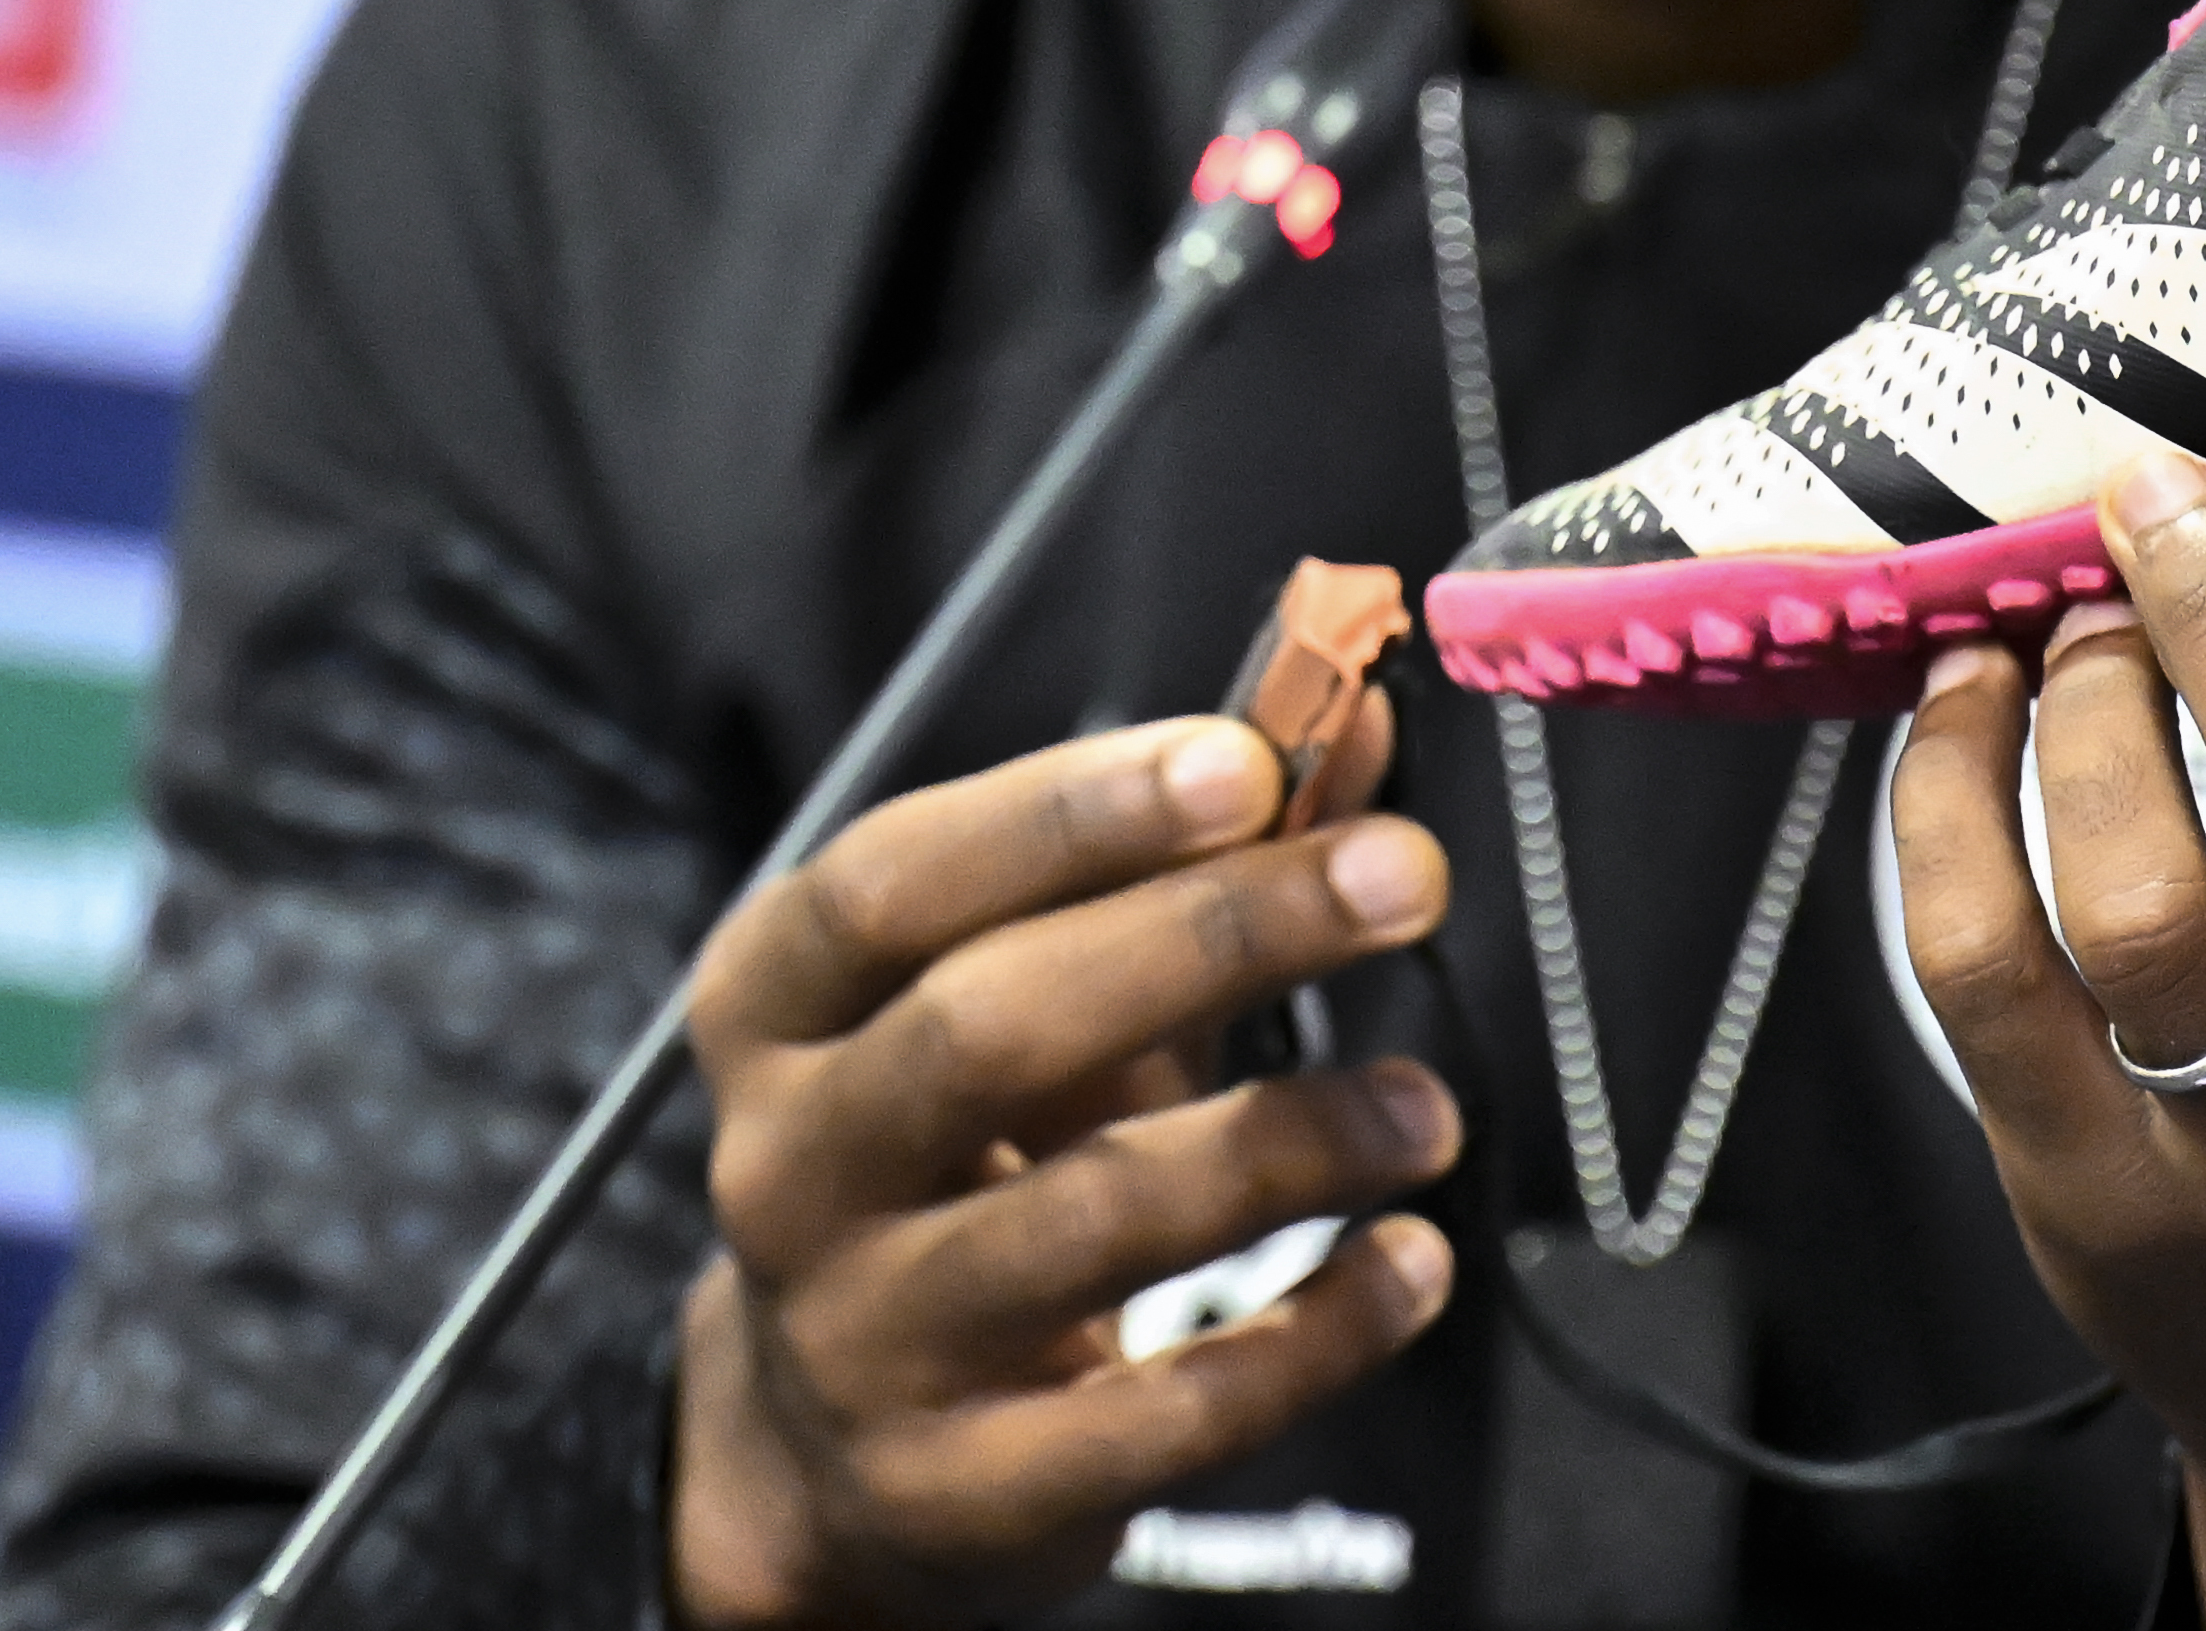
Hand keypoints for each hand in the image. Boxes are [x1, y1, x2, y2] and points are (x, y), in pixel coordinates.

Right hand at [669, 707, 1462, 1624]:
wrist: (836, 1453)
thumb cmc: (967, 1153)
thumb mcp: (1042, 989)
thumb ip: (1190, 856)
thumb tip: (1357, 714)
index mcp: (780, 1008)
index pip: (894, 883)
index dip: (1068, 813)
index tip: (1247, 762)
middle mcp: (790, 1169)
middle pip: (986, 1032)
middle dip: (1209, 937)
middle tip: (1400, 875)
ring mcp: (864, 1340)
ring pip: (1084, 1220)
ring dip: (1287, 1144)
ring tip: (1426, 1107)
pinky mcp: (960, 1489)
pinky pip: (1159, 1416)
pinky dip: (1310, 1336)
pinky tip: (1410, 1263)